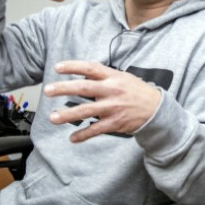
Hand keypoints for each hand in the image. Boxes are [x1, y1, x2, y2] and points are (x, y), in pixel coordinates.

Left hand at [44, 61, 161, 141]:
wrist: (156, 109)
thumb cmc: (136, 92)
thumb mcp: (122, 78)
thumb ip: (103, 76)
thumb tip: (82, 75)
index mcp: (112, 77)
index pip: (90, 68)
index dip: (73, 67)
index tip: (58, 67)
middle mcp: (111, 90)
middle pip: (83, 88)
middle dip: (63, 89)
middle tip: (47, 90)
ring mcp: (112, 107)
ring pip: (86, 111)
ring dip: (67, 115)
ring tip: (53, 118)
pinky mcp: (115, 123)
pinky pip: (95, 129)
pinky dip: (83, 135)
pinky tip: (72, 138)